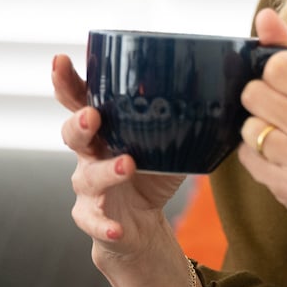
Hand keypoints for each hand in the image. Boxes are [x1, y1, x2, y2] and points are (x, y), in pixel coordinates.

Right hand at [52, 55, 183, 259]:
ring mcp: (88, 187)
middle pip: (73, 134)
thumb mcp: (171, 140)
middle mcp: (90, 154)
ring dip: (105, 171)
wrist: (139, 225)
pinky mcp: (92, 218)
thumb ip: (187, 116)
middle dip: (80, 123)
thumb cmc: (153, 172)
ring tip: (127, 165)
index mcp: (106, 128)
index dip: (67, 81)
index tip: (60, 60)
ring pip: (87, 177)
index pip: (80, 100)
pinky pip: (93, 221)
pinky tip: (117, 226)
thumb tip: (225, 83)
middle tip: (93, 115)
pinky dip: (105, 224)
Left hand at [237, 10, 286, 269]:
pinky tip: (280, 161)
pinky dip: (256, 158)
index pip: (276, 65)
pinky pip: (246, 158)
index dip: (274, 74)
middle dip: (261, 103)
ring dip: (257, 133)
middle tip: (283, 114)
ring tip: (283, 140)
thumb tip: (264, 16)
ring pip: (247, 127)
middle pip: (253, 94)